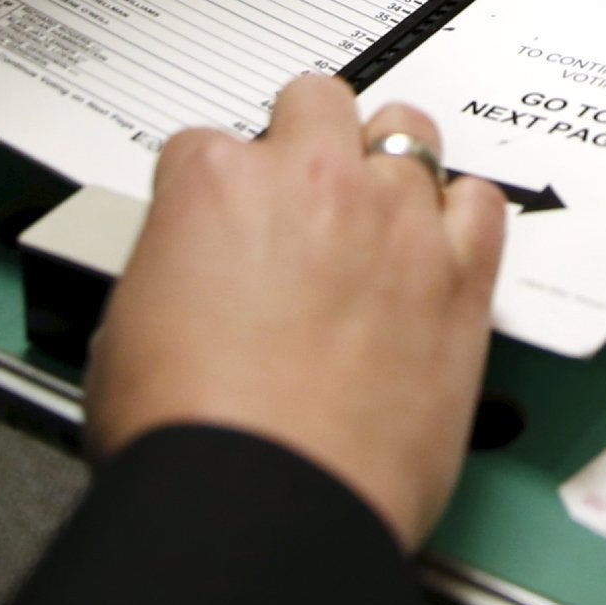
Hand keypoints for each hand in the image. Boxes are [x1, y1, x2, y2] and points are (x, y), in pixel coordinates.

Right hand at [85, 75, 506, 547]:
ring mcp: (394, 221)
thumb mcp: (126, 334)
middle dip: (306, 140)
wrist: (264, 503)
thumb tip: (190, 286)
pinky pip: (480, 202)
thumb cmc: (189, 435)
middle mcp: (312, 181)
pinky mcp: (460, 274)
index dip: (213, 191)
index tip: (222, 227)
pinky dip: (461, 217)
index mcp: (215, 184)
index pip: (206, 145)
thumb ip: (172, 274)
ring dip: (387, 162)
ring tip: (375, 213)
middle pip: (317, 102)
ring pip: (408, 128)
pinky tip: (438, 248)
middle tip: (301, 201)